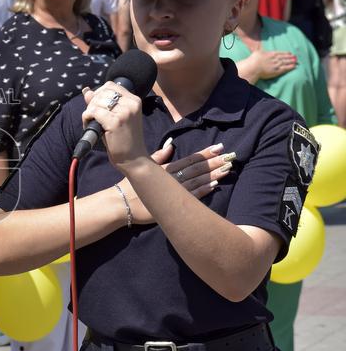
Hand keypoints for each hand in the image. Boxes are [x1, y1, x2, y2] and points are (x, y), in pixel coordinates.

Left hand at [81, 82, 145, 168]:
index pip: (110, 85)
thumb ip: (102, 103)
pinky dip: (86, 118)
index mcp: (134, 100)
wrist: (133, 158)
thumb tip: (86, 91)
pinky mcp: (115, 122)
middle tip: (93, 117)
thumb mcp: (116, 117)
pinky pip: (93, 112)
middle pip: (102, 92)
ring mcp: (124, 113)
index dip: (98, 93)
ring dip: (89, 112)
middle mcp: (131, 104)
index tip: (96, 105)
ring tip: (92, 123)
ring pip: (96, 102)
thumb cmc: (124, 138)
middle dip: (92, 103)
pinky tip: (89, 126)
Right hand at [118, 141, 235, 224]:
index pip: (189, 159)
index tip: (219, 147)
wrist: (120, 204)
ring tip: (227, 169)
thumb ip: (159, 156)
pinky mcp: (171, 206)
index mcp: (165, 169)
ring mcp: (172, 193)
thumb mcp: (144, 167)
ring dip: (212, 175)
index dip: (204, 153)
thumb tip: (171, 144)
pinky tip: (214, 185)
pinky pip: (190, 197)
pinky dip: (203, 191)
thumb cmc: (131, 185)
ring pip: (196, 182)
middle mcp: (171, 179)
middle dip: (214, 162)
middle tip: (230, 156)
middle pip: (196, 169)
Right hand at [250, 49, 296, 79]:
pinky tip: (294, 66)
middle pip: (284, 57)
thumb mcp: (257, 52)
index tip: (290, 53)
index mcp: (271, 53)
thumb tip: (258, 44)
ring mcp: (277, 64)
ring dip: (292, 61)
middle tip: (295, 57)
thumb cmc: (253, 60)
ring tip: (296, 61)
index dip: (285, 53)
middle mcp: (275, 58)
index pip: (280, 53)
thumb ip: (259, 47)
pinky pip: (285, 68)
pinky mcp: (277, 70)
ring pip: (286, 62)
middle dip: (290, 57)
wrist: (253, 67)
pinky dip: (290, 67)